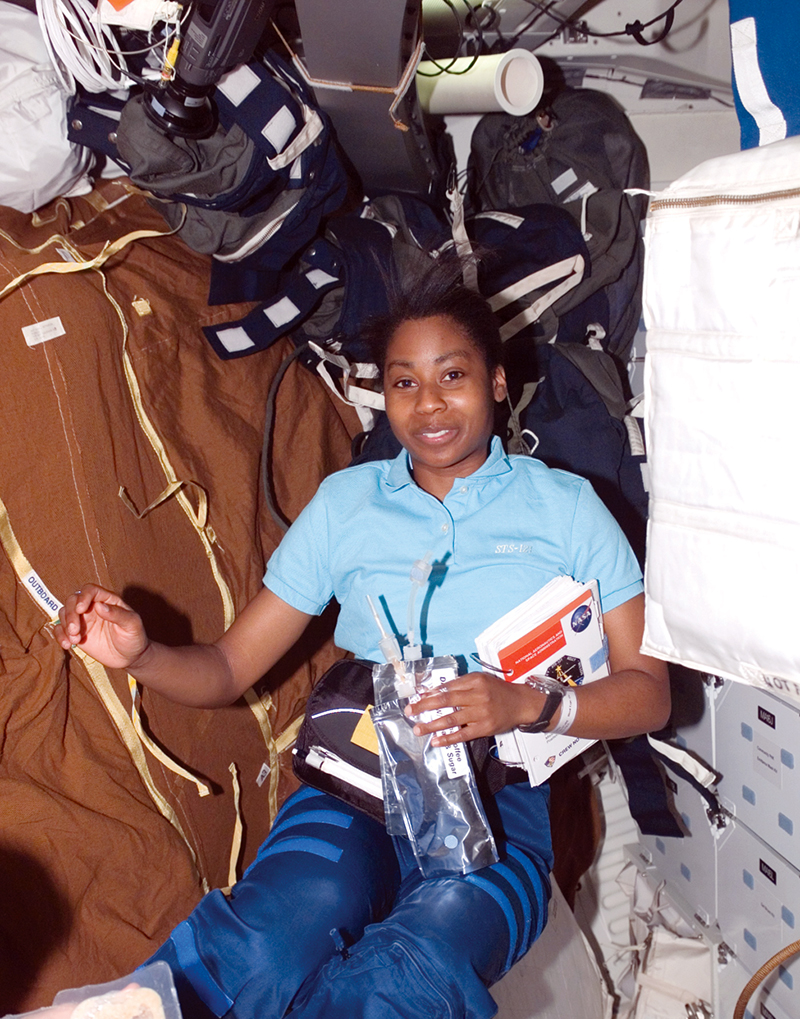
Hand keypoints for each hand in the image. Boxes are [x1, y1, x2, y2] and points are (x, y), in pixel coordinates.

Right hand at [55, 584, 149, 670]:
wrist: (130, 657)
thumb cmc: (134, 637)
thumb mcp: (132, 625)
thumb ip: (118, 614)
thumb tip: (99, 605)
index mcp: (107, 600)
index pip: (90, 590)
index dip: (83, 597)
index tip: (80, 610)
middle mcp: (93, 607)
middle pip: (73, 600)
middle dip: (70, 614)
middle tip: (75, 630)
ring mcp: (83, 620)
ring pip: (64, 613)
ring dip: (65, 625)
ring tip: (75, 641)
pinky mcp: (76, 633)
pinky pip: (61, 629)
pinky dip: (60, 635)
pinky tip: (67, 645)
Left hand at [405, 671, 544, 746]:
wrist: (521, 703)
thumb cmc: (498, 691)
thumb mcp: (481, 680)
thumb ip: (460, 684)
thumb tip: (435, 691)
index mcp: (475, 681)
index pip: (448, 687)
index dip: (430, 693)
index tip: (417, 697)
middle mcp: (477, 696)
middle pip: (446, 700)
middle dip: (425, 706)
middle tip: (410, 710)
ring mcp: (481, 713)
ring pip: (452, 719)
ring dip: (432, 724)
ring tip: (418, 729)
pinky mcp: (485, 728)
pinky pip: (463, 734)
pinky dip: (448, 738)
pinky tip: (436, 741)